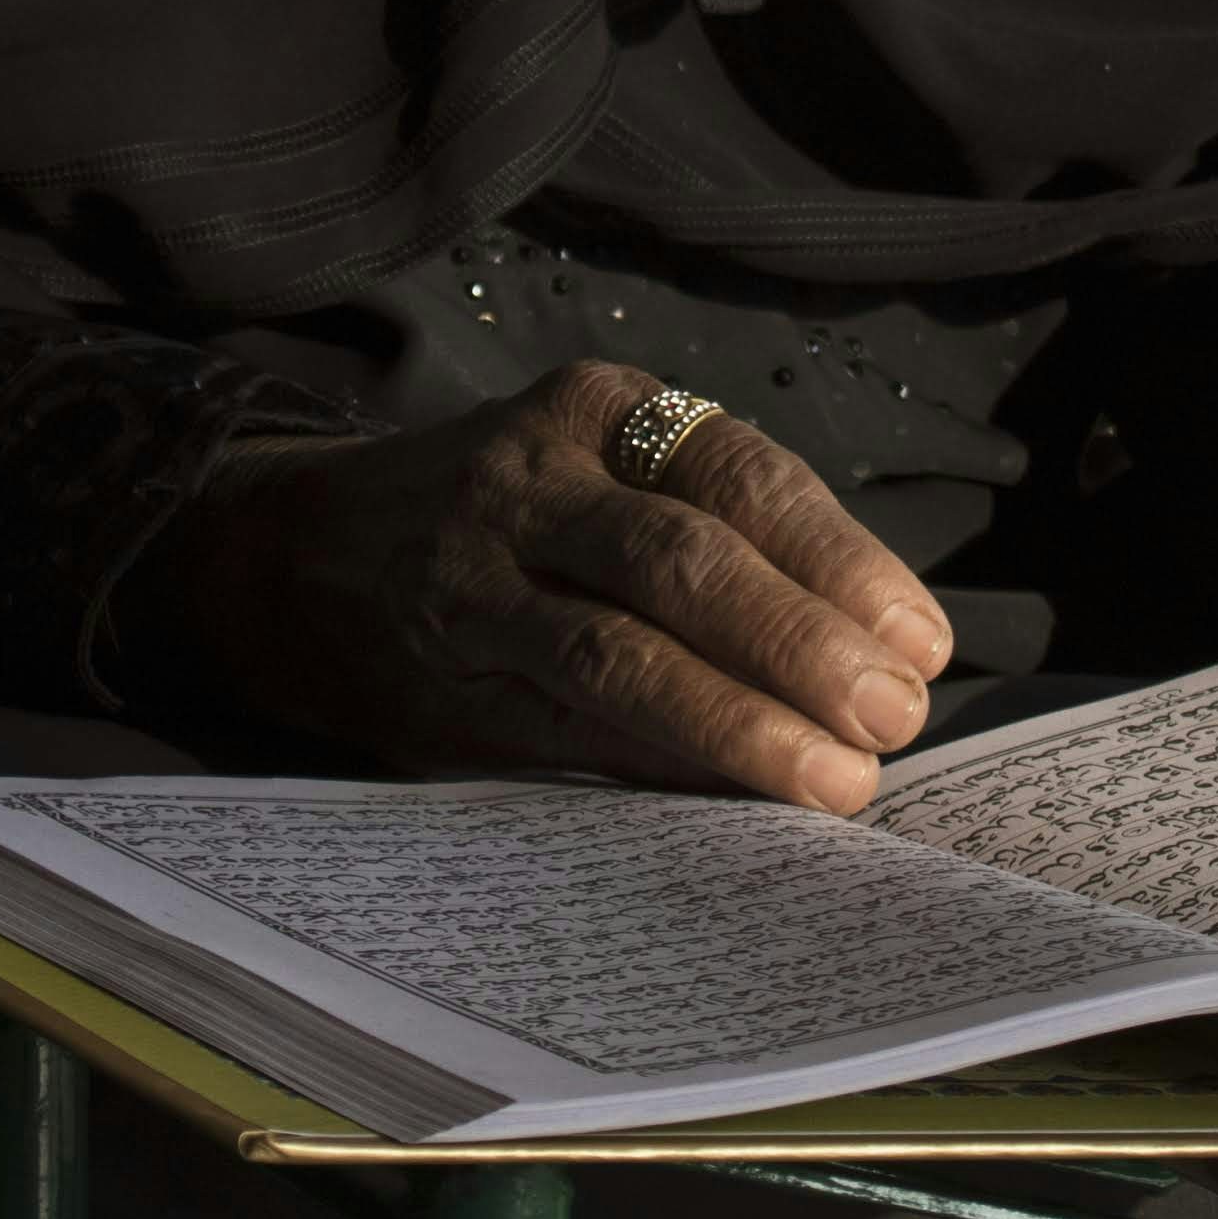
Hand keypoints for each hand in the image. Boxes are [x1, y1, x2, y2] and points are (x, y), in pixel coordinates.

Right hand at [160, 359, 953, 809]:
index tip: (920, 640)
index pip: (742, 475)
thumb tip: (880, 659)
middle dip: (801, 645)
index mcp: (598, 412)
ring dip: (739, 723)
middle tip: (893, 716)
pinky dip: (657, 767)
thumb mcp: (599, 472)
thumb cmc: (507, 521)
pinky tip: (730, 806)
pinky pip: (564, 728)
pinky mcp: (445, 680)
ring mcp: (476, 582)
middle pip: (684, 560)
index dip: (841, 561)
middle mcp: (531, 481)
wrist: (297, 555)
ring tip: (835, 779)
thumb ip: (717, 541)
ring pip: (618, 653)